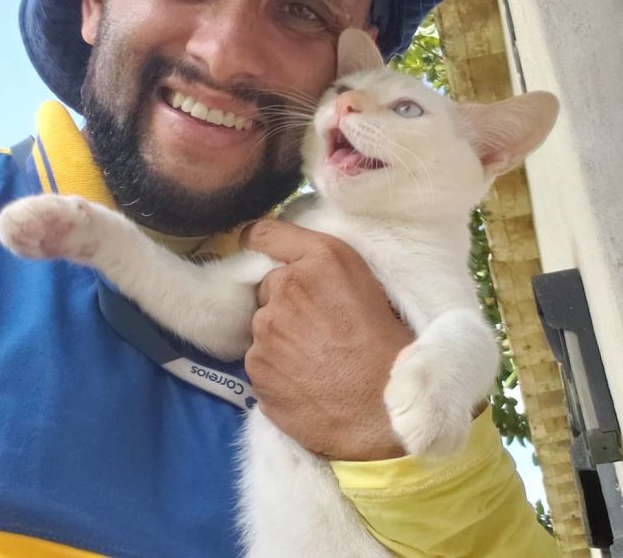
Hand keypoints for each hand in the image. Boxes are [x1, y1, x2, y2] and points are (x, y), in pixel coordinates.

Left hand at [240, 219, 413, 460]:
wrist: (384, 413)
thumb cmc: (391, 350)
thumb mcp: (373, 288)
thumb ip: (328, 270)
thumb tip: (304, 269)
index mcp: (322, 258)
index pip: (265, 233)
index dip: (260, 244)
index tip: (261, 253)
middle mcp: (287, 285)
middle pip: (268, 285)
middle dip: (284, 301)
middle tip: (314, 327)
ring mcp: (266, 327)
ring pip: (264, 325)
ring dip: (280, 337)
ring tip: (314, 360)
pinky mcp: (256, 365)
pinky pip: (260, 360)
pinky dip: (276, 368)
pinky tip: (304, 381)